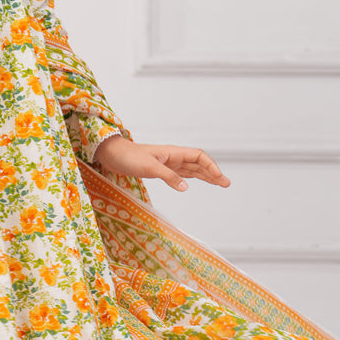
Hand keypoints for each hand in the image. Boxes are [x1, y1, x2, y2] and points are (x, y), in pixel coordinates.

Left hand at [91, 135, 230, 191]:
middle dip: (213, 172)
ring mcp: (167, 163)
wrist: (112, 155)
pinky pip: (181, 173)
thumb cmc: (129, 158)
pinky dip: (192, 177)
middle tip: (226, 184)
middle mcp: (173, 157)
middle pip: (199, 163)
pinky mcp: (160, 170)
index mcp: (173, 152)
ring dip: (205, 176)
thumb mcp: (149, 167)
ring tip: (219, 184)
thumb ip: (168, 176)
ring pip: (192, 169)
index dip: (210, 165)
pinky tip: (197, 181)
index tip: (219, 178)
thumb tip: (186, 187)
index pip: (198, 156)